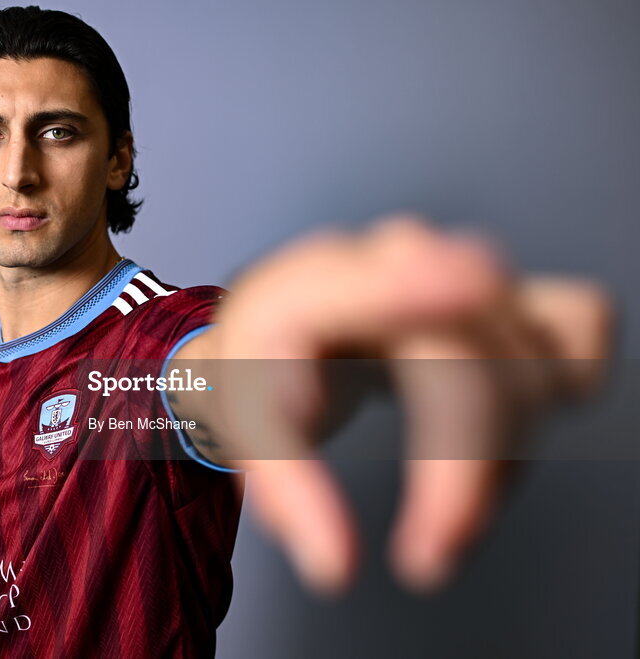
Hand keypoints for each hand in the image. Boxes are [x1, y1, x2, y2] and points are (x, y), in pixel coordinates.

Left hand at [203, 216, 612, 594]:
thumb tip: (337, 567)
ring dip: (504, 459)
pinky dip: (559, 389)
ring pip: (530, 361)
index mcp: (315, 283)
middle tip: (428, 562)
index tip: (473, 292)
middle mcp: (397, 256)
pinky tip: (501, 436)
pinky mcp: (507, 291)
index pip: (372, 280)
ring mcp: (459, 264)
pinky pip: (578, 326)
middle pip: (471, 356)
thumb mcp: (246, 430)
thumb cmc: (262, 374)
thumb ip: (287, 492)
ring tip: (444, 517)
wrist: (283, 327)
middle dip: (464, 472)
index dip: (423, 288)